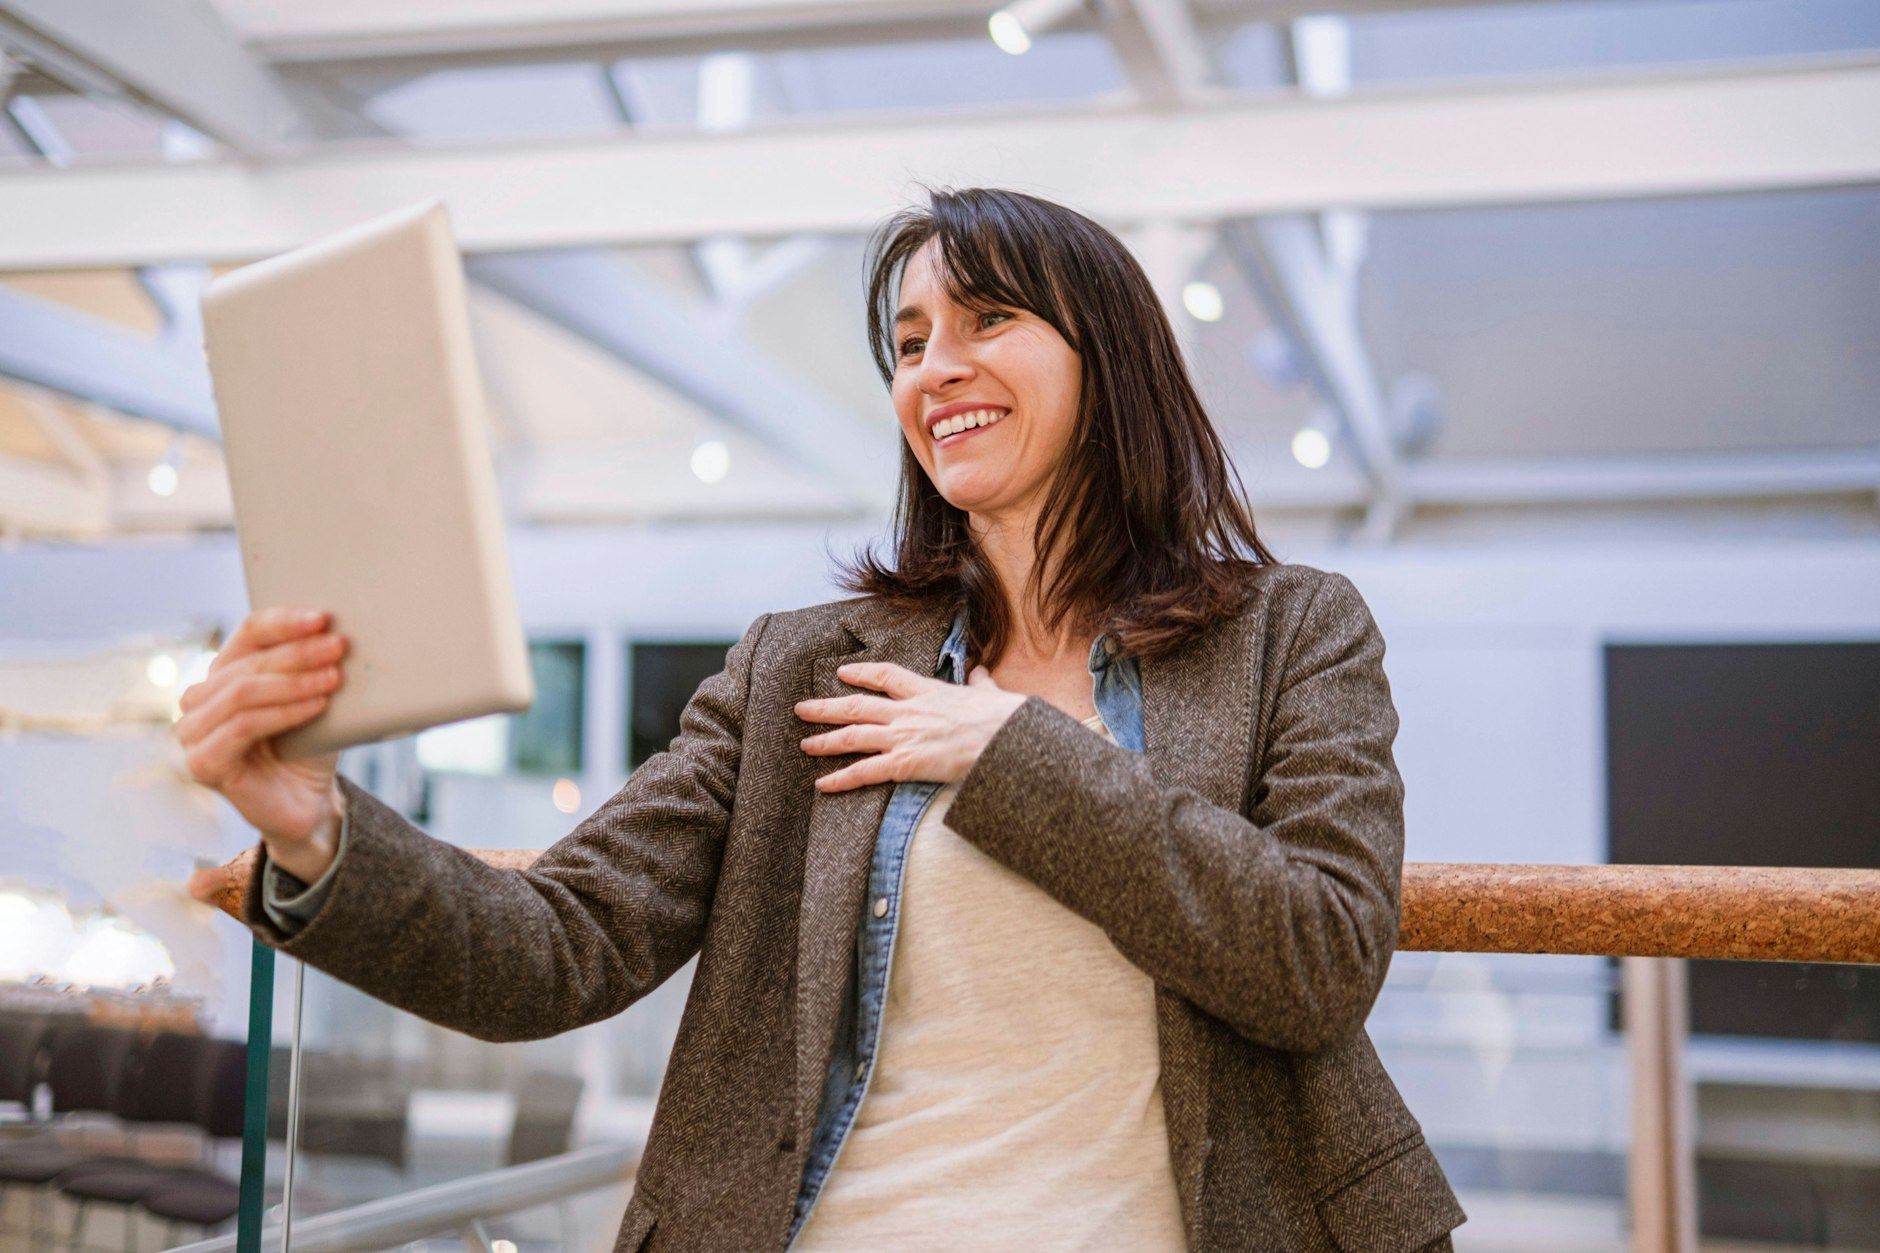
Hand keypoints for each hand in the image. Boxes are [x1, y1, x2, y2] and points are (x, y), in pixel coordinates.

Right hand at [174, 607, 347, 887]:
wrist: (308, 804)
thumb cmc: (309, 747)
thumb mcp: (312, 698)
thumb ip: (310, 668)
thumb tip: (336, 632)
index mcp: (224, 673)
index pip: (249, 634)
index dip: (284, 623)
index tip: (322, 618)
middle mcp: (200, 699)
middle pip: (248, 663)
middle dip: (298, 653)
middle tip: (338, 647)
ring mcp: (194, 733)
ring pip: (243, 692)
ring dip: (294, 682)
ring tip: (334, 678)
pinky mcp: (202, 763)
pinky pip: (244, 726)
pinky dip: (284, 712)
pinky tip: (316, 706)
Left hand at [796, 662, 1026, 791]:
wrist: (1003, 738)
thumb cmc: (1002, 717)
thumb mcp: (990, 692)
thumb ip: (980, 682)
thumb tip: (981, 671)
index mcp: (928, 691)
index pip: (886, 677)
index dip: (861, 673)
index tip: (842, 672)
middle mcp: (908, 712)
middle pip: (857, 706)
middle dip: (827, 708)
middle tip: (803, 709)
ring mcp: (903, 737)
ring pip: (853, 736)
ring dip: (825, 740)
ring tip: (805, 744)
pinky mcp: (904, 763)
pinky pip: (864, 772)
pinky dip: (841, 779)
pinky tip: (822, 784)